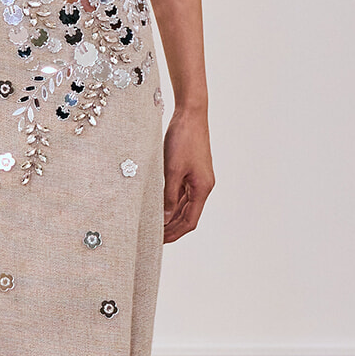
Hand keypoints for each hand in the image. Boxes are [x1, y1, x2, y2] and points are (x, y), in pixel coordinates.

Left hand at [163, 106, 213, 241]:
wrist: (190, 114)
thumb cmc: (183, 139)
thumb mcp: (172, 170)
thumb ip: (168, 196)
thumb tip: (164, 218)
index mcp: (202, 188)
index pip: (190, 221)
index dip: (175, 233)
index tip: (159, 241)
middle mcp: (202, 185)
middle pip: (188, 215)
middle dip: (171, 228)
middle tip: (152, 237)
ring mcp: (197, 178)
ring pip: (183, 205)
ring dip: (170, 215)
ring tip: (152, 224)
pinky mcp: (190, 170)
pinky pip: (180, 192)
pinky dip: (170, 201)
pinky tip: (156, 205)